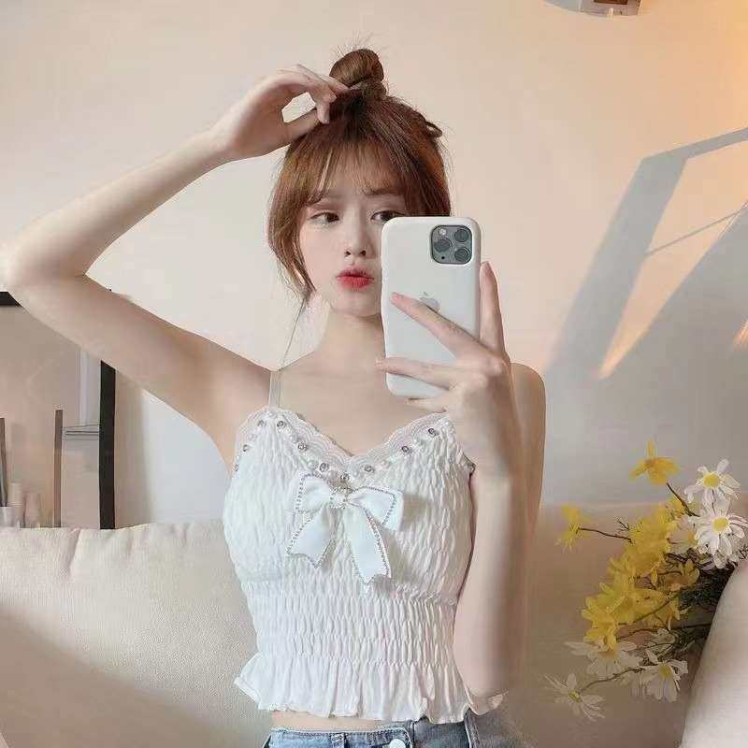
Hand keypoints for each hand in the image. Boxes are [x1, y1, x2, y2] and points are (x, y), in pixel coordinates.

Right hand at [207, 64, 349, 162]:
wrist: (230, 147)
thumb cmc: (254, 141)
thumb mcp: (289, 133)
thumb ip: (306, 122)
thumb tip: (327, 116)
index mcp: (281, 95)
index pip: (308, 86)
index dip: (326, 91)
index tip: (342, 102)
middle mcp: (275, 86)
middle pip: (307, 76)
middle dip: (327, 82)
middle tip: (345, 92)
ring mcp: (268, 84)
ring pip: (299, 73)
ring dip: (318, 82)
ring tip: (333, 96)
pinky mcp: (261, 87)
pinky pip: (286, 77)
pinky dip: (305, 81)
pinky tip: (319, 92)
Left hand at [374, 261, 524, 479]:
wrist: (501, 456)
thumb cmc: (492, 419)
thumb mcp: (489, 386)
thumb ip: (470, 366)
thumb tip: (432, 352)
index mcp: (498, 357)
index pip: (492, 318)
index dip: (488, 291)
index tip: (483, 265)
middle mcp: (489, 364)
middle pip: (448, 331)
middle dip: (419, 313)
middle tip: (396, 298)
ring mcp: (475, 381)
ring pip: (427, 369)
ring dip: (399, 365)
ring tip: (380, 362)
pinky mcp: (460, 400)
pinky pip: (427, 398)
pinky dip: (416, 401)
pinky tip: (408, 401)